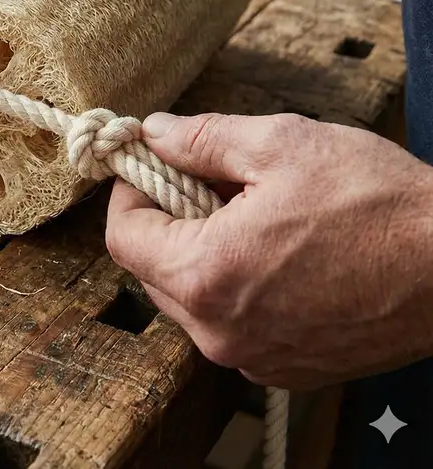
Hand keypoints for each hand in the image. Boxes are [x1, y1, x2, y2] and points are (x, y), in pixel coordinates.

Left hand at [105, 111, 432, 389]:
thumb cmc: (378, 203)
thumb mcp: (281, 145)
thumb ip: (201, 139)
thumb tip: (154, 133)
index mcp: (206, 276)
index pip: (123, 237)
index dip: (130, 192)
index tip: (151, 166)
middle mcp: (219, 332)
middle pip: (152, 270)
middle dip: (167, 221)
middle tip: (207, 183)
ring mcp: (253, 357)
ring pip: (190, 299)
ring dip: (201, 255)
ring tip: (252, 218)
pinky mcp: (285, 369)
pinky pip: (231, 325)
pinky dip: (236, 289)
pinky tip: (278, 256)